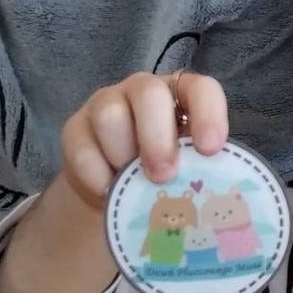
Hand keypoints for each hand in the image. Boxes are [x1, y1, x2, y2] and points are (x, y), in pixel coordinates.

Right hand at [59, 69, 229, 208]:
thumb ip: (201, 171)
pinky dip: (96, 174)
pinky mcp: (76, 129)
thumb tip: (217, 204)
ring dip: (123, 154)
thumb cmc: (166, 172)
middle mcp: (143, 91)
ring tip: (133, 183)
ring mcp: (106, 105)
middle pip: (148, 93)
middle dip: (157, 137)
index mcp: (182, 95)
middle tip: (164, 175)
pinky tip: (108, 193)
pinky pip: (80, 145)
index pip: (200, 89)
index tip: (210, 149)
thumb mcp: (188, 168)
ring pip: (110, 113)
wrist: (117, 187)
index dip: (208, 114)